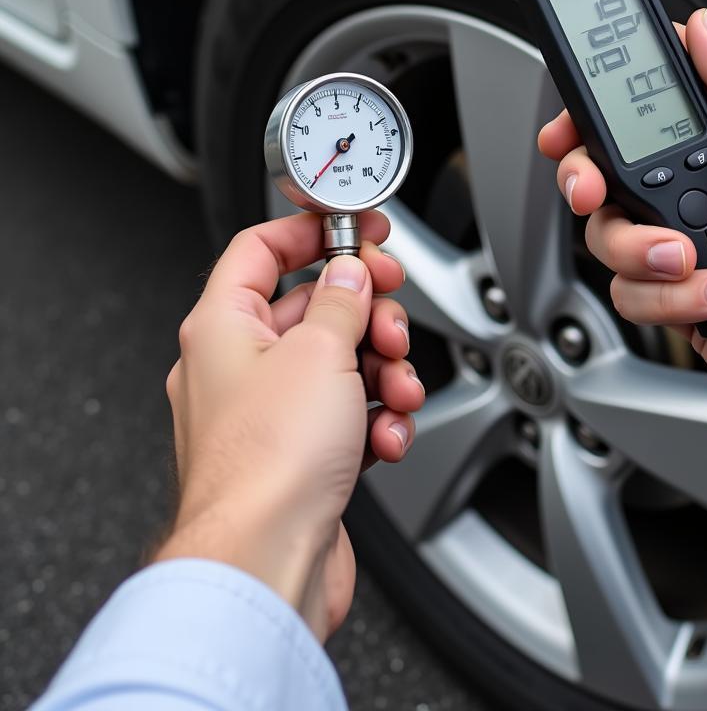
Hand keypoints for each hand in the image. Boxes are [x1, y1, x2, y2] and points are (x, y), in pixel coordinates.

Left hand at [156, 212, 424, 639]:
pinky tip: (385, 436)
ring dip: (381, 372)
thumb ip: (342, 300)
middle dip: (367, 315)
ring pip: (338, 365)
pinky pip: (346, 416)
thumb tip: (350, 274)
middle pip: (313, 310)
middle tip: (390, 321)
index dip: (313, 231)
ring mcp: (268, 415)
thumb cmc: (267, 464)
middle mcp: (237, 368)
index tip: (359, 231)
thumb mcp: (320, 352)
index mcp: (222, 327)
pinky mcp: (297, 457)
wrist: (264, 563)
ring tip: (396, 389)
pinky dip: (374, 420)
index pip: (261, 250)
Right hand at [538, 7, 706, 450]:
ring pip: (606, 236)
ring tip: (700, 259)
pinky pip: (627, 290)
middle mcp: (694, 188)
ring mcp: (678, 242)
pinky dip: (672, 298)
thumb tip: (705, 29)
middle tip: (596, 192)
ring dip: (648, 254)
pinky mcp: (670, 293)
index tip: (569, 121)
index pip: (639, 105)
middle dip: (590, 184)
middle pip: (600, 170)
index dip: (594, 109)